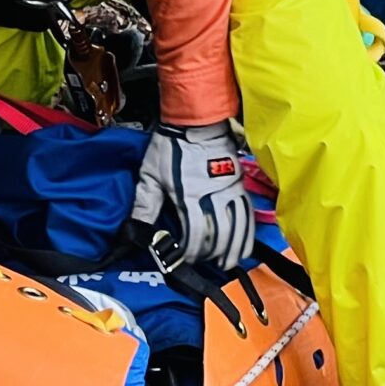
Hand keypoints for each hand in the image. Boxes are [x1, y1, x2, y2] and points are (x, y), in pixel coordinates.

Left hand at [130, 121, 254, 268]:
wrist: (195, 120)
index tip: (185, 259)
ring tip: (230, 263)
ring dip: (234, 248)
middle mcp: (213, 196)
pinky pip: (248, 213)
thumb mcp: (150, 175)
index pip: (195, 234)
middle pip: (219, 234)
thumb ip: (144, 205)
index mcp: (189, 196)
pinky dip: (248, 231)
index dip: (191, 252)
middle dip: (214, 254)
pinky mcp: (240, 184)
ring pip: (237, 226)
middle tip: (209, 265)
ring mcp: (230, 190)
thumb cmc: (170, 146)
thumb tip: (137, 230)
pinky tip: (245, 243)